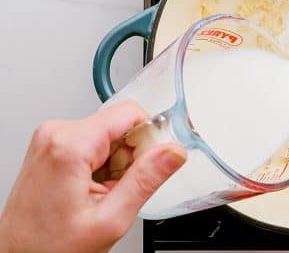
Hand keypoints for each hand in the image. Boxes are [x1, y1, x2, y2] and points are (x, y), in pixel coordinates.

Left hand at [0, 101, 186, 252]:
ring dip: (116, 163)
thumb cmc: (50, 247)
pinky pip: (94, 142)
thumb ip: (146, 180)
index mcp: (70, 145)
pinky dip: (102, 164)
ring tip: (101, 193)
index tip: (149, 165)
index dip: (149, 138)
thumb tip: (174, 151)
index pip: (130, 113)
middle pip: (120, 124)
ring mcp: (51, 138)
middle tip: (119, 189)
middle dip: (131, 156)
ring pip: (109, 134)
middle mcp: (57, 133)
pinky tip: (91, 188)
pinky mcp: (52, 144)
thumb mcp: (110, 219)